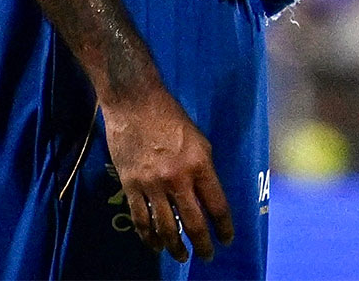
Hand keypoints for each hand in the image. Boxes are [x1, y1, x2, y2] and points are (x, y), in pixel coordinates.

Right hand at [103, 89, 232, 262]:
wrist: (136, 103)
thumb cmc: (171, 117)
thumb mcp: (199, 141)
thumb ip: (204, 169)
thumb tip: (206, 196)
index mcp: (200, 164)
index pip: (217, 205)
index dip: (224, 227)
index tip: (227, 239)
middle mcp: (177, 178)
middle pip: (193, 222)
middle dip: (203, 244)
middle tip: (207, 255)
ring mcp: (152, 184)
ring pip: (165, 227)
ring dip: (175, 247)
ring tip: (182, 256)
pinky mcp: (130, 185)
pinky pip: (140, 219)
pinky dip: (148, 236)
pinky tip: (155, 244)